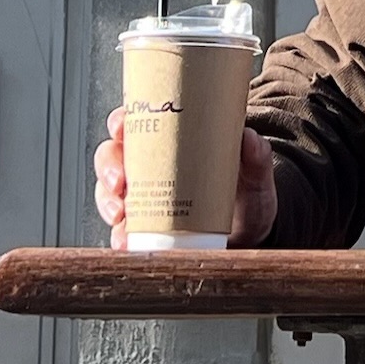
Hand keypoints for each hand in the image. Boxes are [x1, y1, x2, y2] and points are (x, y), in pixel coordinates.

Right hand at [93, 109, 278, 248]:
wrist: (250, 234)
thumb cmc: (246, 194)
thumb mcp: (254, 174)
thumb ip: (256, 156)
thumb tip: (250, 139)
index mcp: (169, 141)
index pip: (136, 122)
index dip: (121, 122)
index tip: (121, 127)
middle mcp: (149, 167)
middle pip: (113, 157)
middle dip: (108, 167)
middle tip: (120, 181)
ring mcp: (143, 197)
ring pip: (109, 193)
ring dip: (107, 203)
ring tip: (120, 216)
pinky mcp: (144, 228)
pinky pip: (121, 229)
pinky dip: (118, 235)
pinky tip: (125, 242)